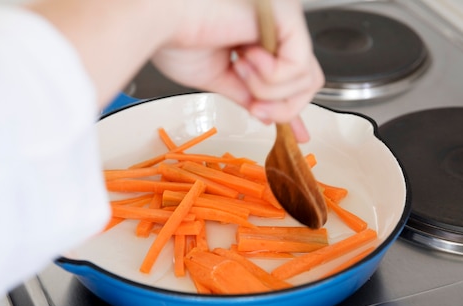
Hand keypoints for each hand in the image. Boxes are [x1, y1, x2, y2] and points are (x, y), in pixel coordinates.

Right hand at [151, 0, 322, 141]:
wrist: (155, 22)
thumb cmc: (173, 38)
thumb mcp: (218, 77)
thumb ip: (247, 93)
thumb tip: (266, 114)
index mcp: (258, 34)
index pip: (293, 73)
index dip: (294, 105)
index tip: (298, 134)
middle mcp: (275, 23)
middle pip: (307, 80)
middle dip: (283, 108)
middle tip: (255, 108)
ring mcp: (282, 17)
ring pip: (307, 78)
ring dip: (270, 91)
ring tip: (240, 70)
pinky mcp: (285, 14)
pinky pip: (300, 66)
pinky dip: (272, 78)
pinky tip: (246, 60)